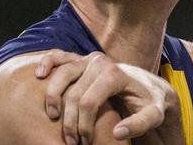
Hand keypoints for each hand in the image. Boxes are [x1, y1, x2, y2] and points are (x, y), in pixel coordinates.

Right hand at [35, 50, 182, 144]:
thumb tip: (117, 133)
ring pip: (61, 76)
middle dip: (69, 121)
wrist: (150, 88)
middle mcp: (100, 62)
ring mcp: (89, 58)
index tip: (86, 142)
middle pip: (73, 94)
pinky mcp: (82, 59)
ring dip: (53, 98)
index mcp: (115, 73)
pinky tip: (39, 75)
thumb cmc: (150, 103)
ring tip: (54, 117)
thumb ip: (140, 124)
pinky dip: (47, 62)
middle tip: (72, 141)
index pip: (88, 102)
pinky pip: (59, 56)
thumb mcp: (153, 115)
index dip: (83, 125)